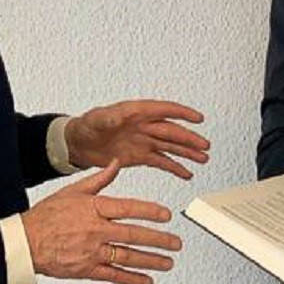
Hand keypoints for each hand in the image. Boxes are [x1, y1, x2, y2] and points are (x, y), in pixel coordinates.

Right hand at [22, 161, 181, 283]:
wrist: (25, 243)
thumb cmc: (47, 215)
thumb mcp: (72, 190)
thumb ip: (100, 178)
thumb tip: (116, 163)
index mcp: (93, 208)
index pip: (128, 208)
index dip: (150, 211)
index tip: (166, 215)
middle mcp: (95, 230)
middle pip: (133, 235)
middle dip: (159, 239)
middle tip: (176, 242)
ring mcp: (91, 252)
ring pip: (127, 256)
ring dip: (151, 260)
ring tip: (168, 262)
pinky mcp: (86, 270)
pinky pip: (114, 276)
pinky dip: (132, 279)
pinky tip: (147, 280)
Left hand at [65, 99, 209, 178]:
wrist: (79, 144)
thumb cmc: (86, 126)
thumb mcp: (96, 119)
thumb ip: (108, 118)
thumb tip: (117, 116)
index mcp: (136, 112)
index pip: (164, 110)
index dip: (181, 113)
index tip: (197, 118)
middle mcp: (144, 126)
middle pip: (171, 131)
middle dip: (188, 139)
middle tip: (204, 145)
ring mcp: (144, 142)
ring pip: (170, 147)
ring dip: (187, 153)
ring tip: (203, 158)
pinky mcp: (140, 157)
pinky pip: (161, 162)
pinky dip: (174, 168)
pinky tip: (186, 173)